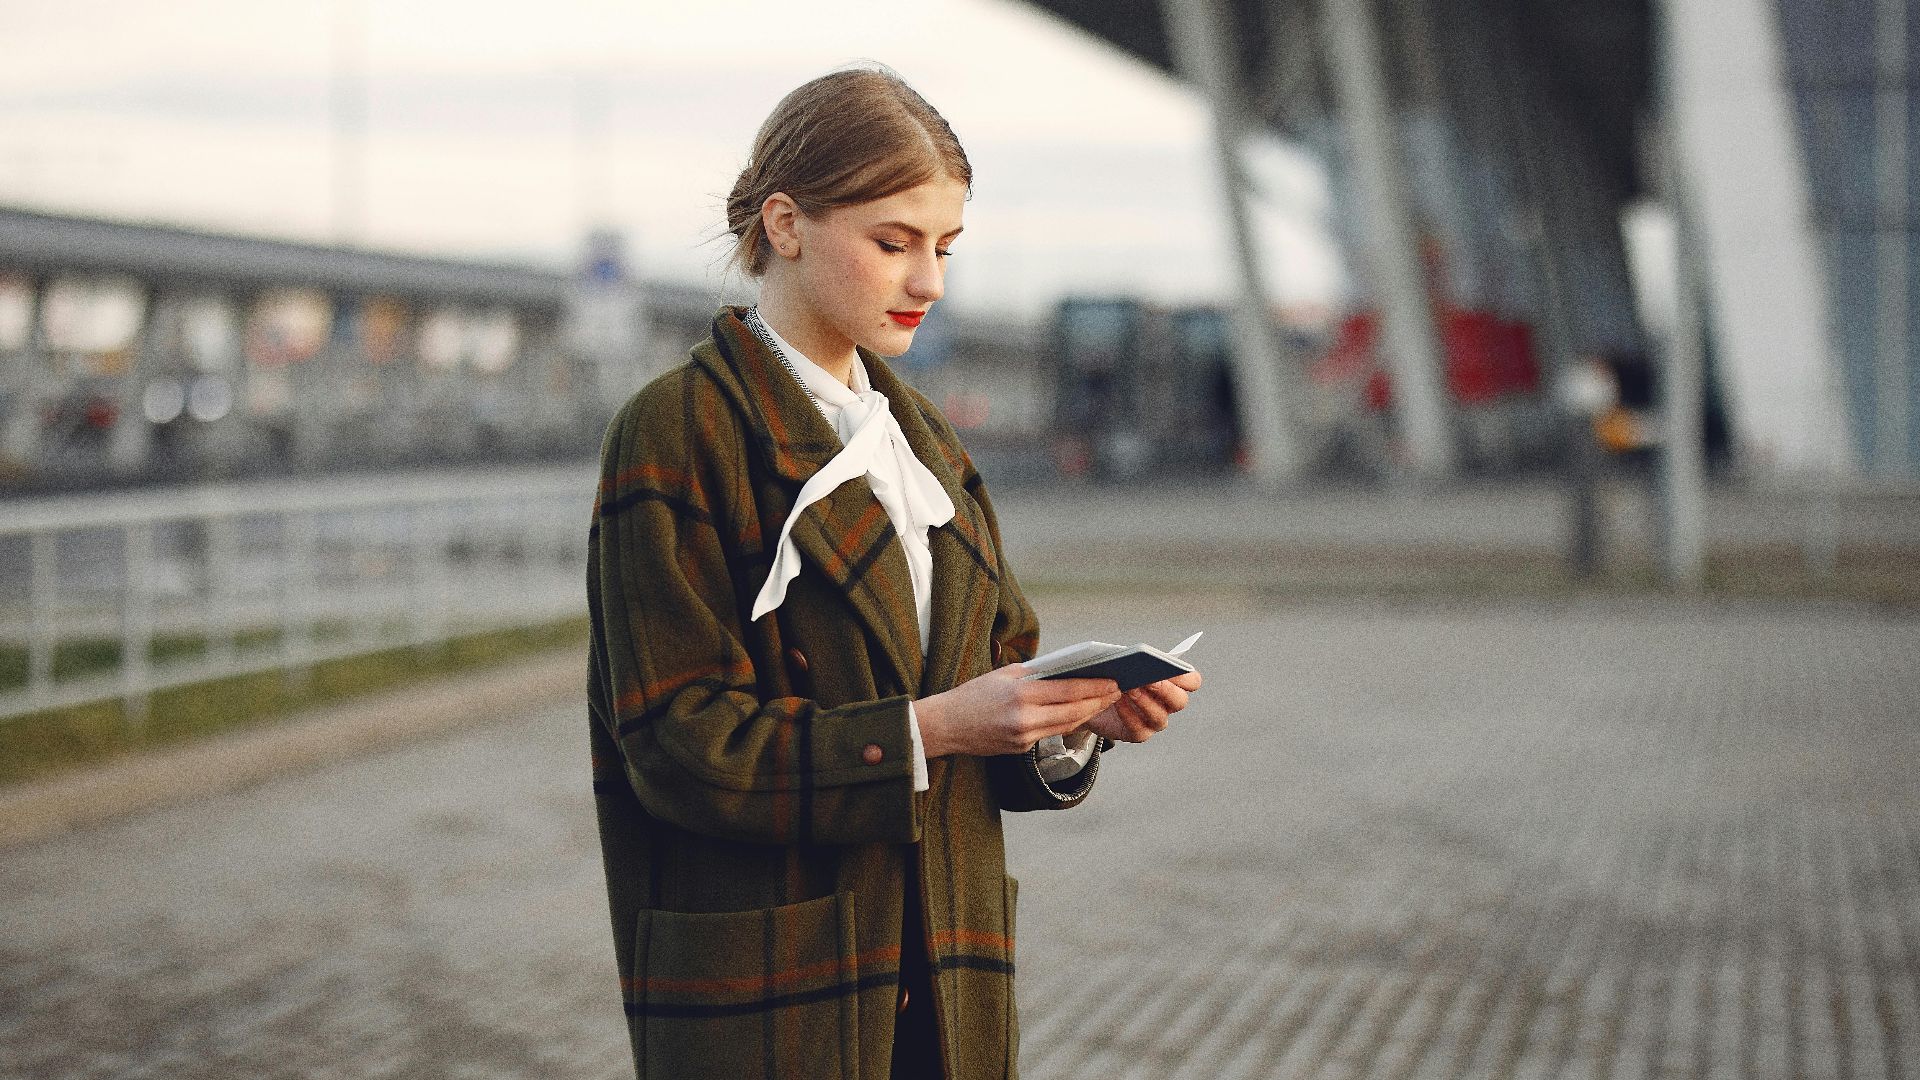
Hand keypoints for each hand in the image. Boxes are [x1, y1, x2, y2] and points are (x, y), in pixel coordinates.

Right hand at [916, 665, 1120, 758]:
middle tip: (1117, 691)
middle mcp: (1024, 719)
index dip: (1094, 687)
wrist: (945, 726)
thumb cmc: (973, 694)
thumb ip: (1035, 674)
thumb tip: (1067, 671)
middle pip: (1073, 712)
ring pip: (1066, 726)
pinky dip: (1068, 723)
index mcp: (1020, 695)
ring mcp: (1023, 738)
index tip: (1113, 680)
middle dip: (1098, 702)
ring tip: (1103, 701)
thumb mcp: (1003, 675)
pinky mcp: (1021, 750)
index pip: (1067, 690)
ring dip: (1088, 714)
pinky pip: (1051, 734)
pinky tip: (1080, 714)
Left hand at [1079, 670, 1201, 743]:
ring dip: (1145, 702)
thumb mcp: (1127, 662)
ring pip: (1160, 717)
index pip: (1192, 681)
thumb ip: (1137, 659)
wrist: (1098, 697)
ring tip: (1129, 688)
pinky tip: (1117, 701)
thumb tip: (1138, 659)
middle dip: (1166, 690)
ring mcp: (1155, 721)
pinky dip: (1128, 715)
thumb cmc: (1117, 674)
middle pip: (1180, 701)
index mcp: (1173, 683)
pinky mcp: (1139, 733)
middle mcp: (1168, 704)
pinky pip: (1139, 728)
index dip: (1186, 676)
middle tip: (1149, 679)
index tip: (1170, 667)